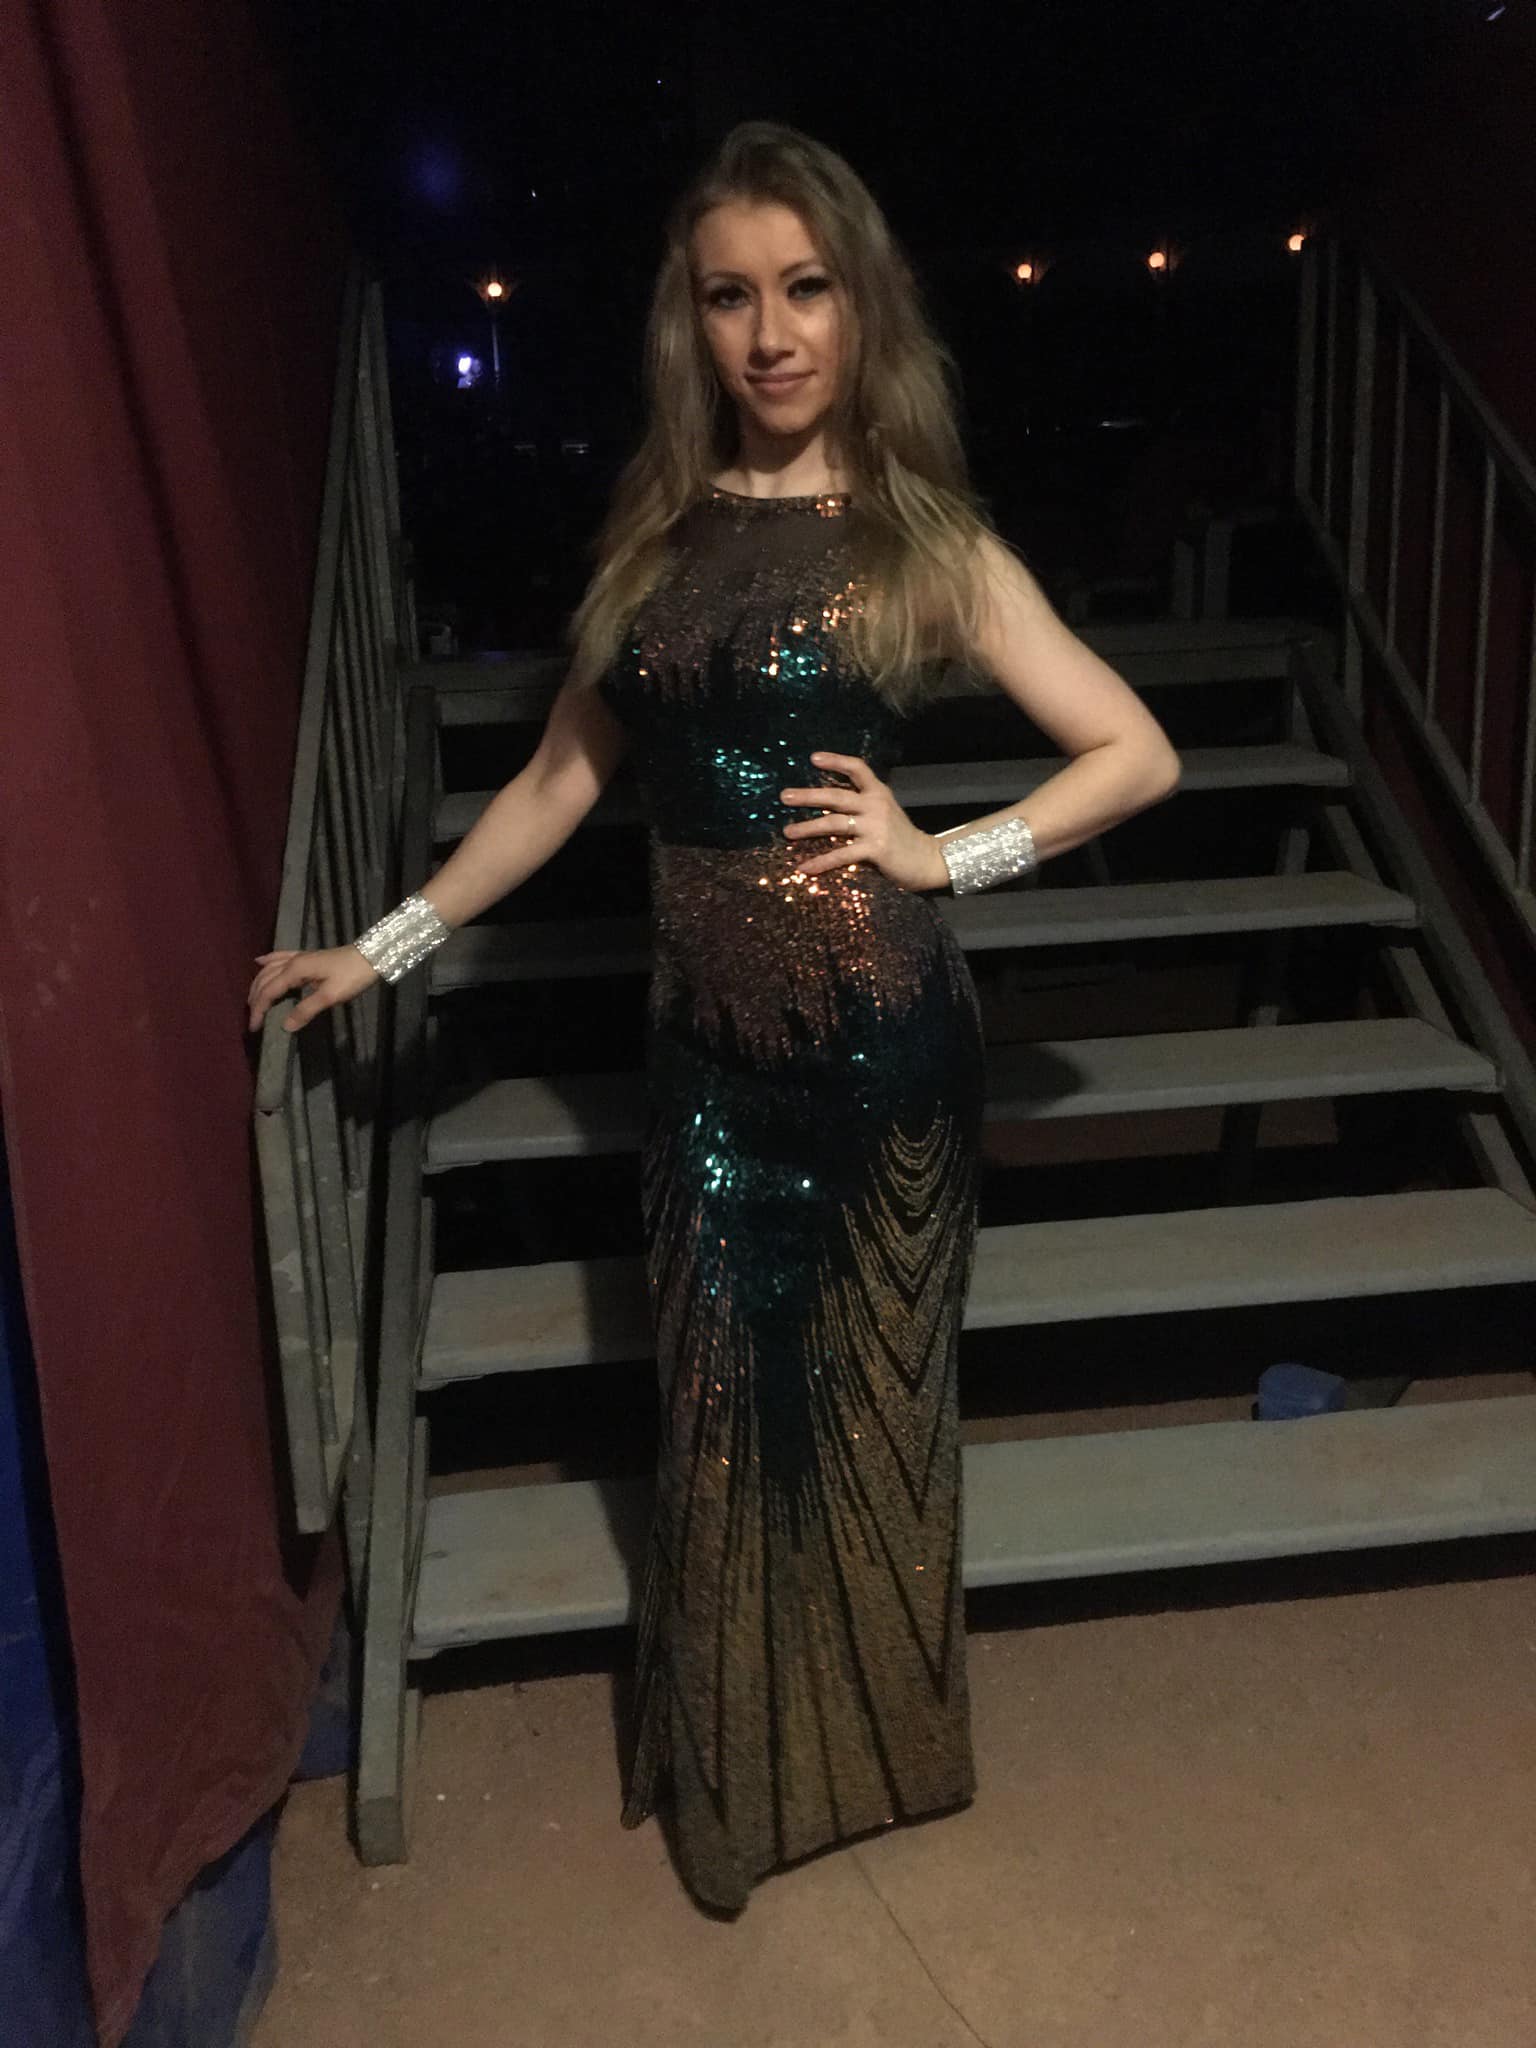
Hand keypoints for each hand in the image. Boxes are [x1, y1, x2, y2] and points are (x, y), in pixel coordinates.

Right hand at [247, 944, 379, 1034]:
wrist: (371, 957)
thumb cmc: (352, 976)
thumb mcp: (330, 996)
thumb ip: (306, 1010)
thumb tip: (285, 1026)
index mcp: (295, 970)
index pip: (269, 991)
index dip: (258, 1009)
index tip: (253, 1027)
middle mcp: (292, 961)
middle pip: (265, 979)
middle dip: (255, 998)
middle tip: (252, 1018)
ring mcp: (299, 956)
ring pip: (269, 968)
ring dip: (258, 983)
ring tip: (252, 999)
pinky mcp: (307, 956)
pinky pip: (280, 957)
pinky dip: (268, 960)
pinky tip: (259, 961)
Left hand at [781, 751, 949, 892]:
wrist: (927, 859)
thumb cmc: (901, 837)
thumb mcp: (884, 812)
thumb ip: (862, 805)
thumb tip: (826, 803)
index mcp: (878, 792)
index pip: (857, 768)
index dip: (835, 761)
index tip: (813, 759)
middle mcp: (876, 805)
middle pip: (836, 795)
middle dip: (808, 795)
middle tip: (784, 796)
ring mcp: (875, 826)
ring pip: (834, 823)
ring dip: (808, 828)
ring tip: (787, 832)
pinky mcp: (875, 849)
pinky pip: (841, 854)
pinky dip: (821, 862)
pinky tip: (804, 868)